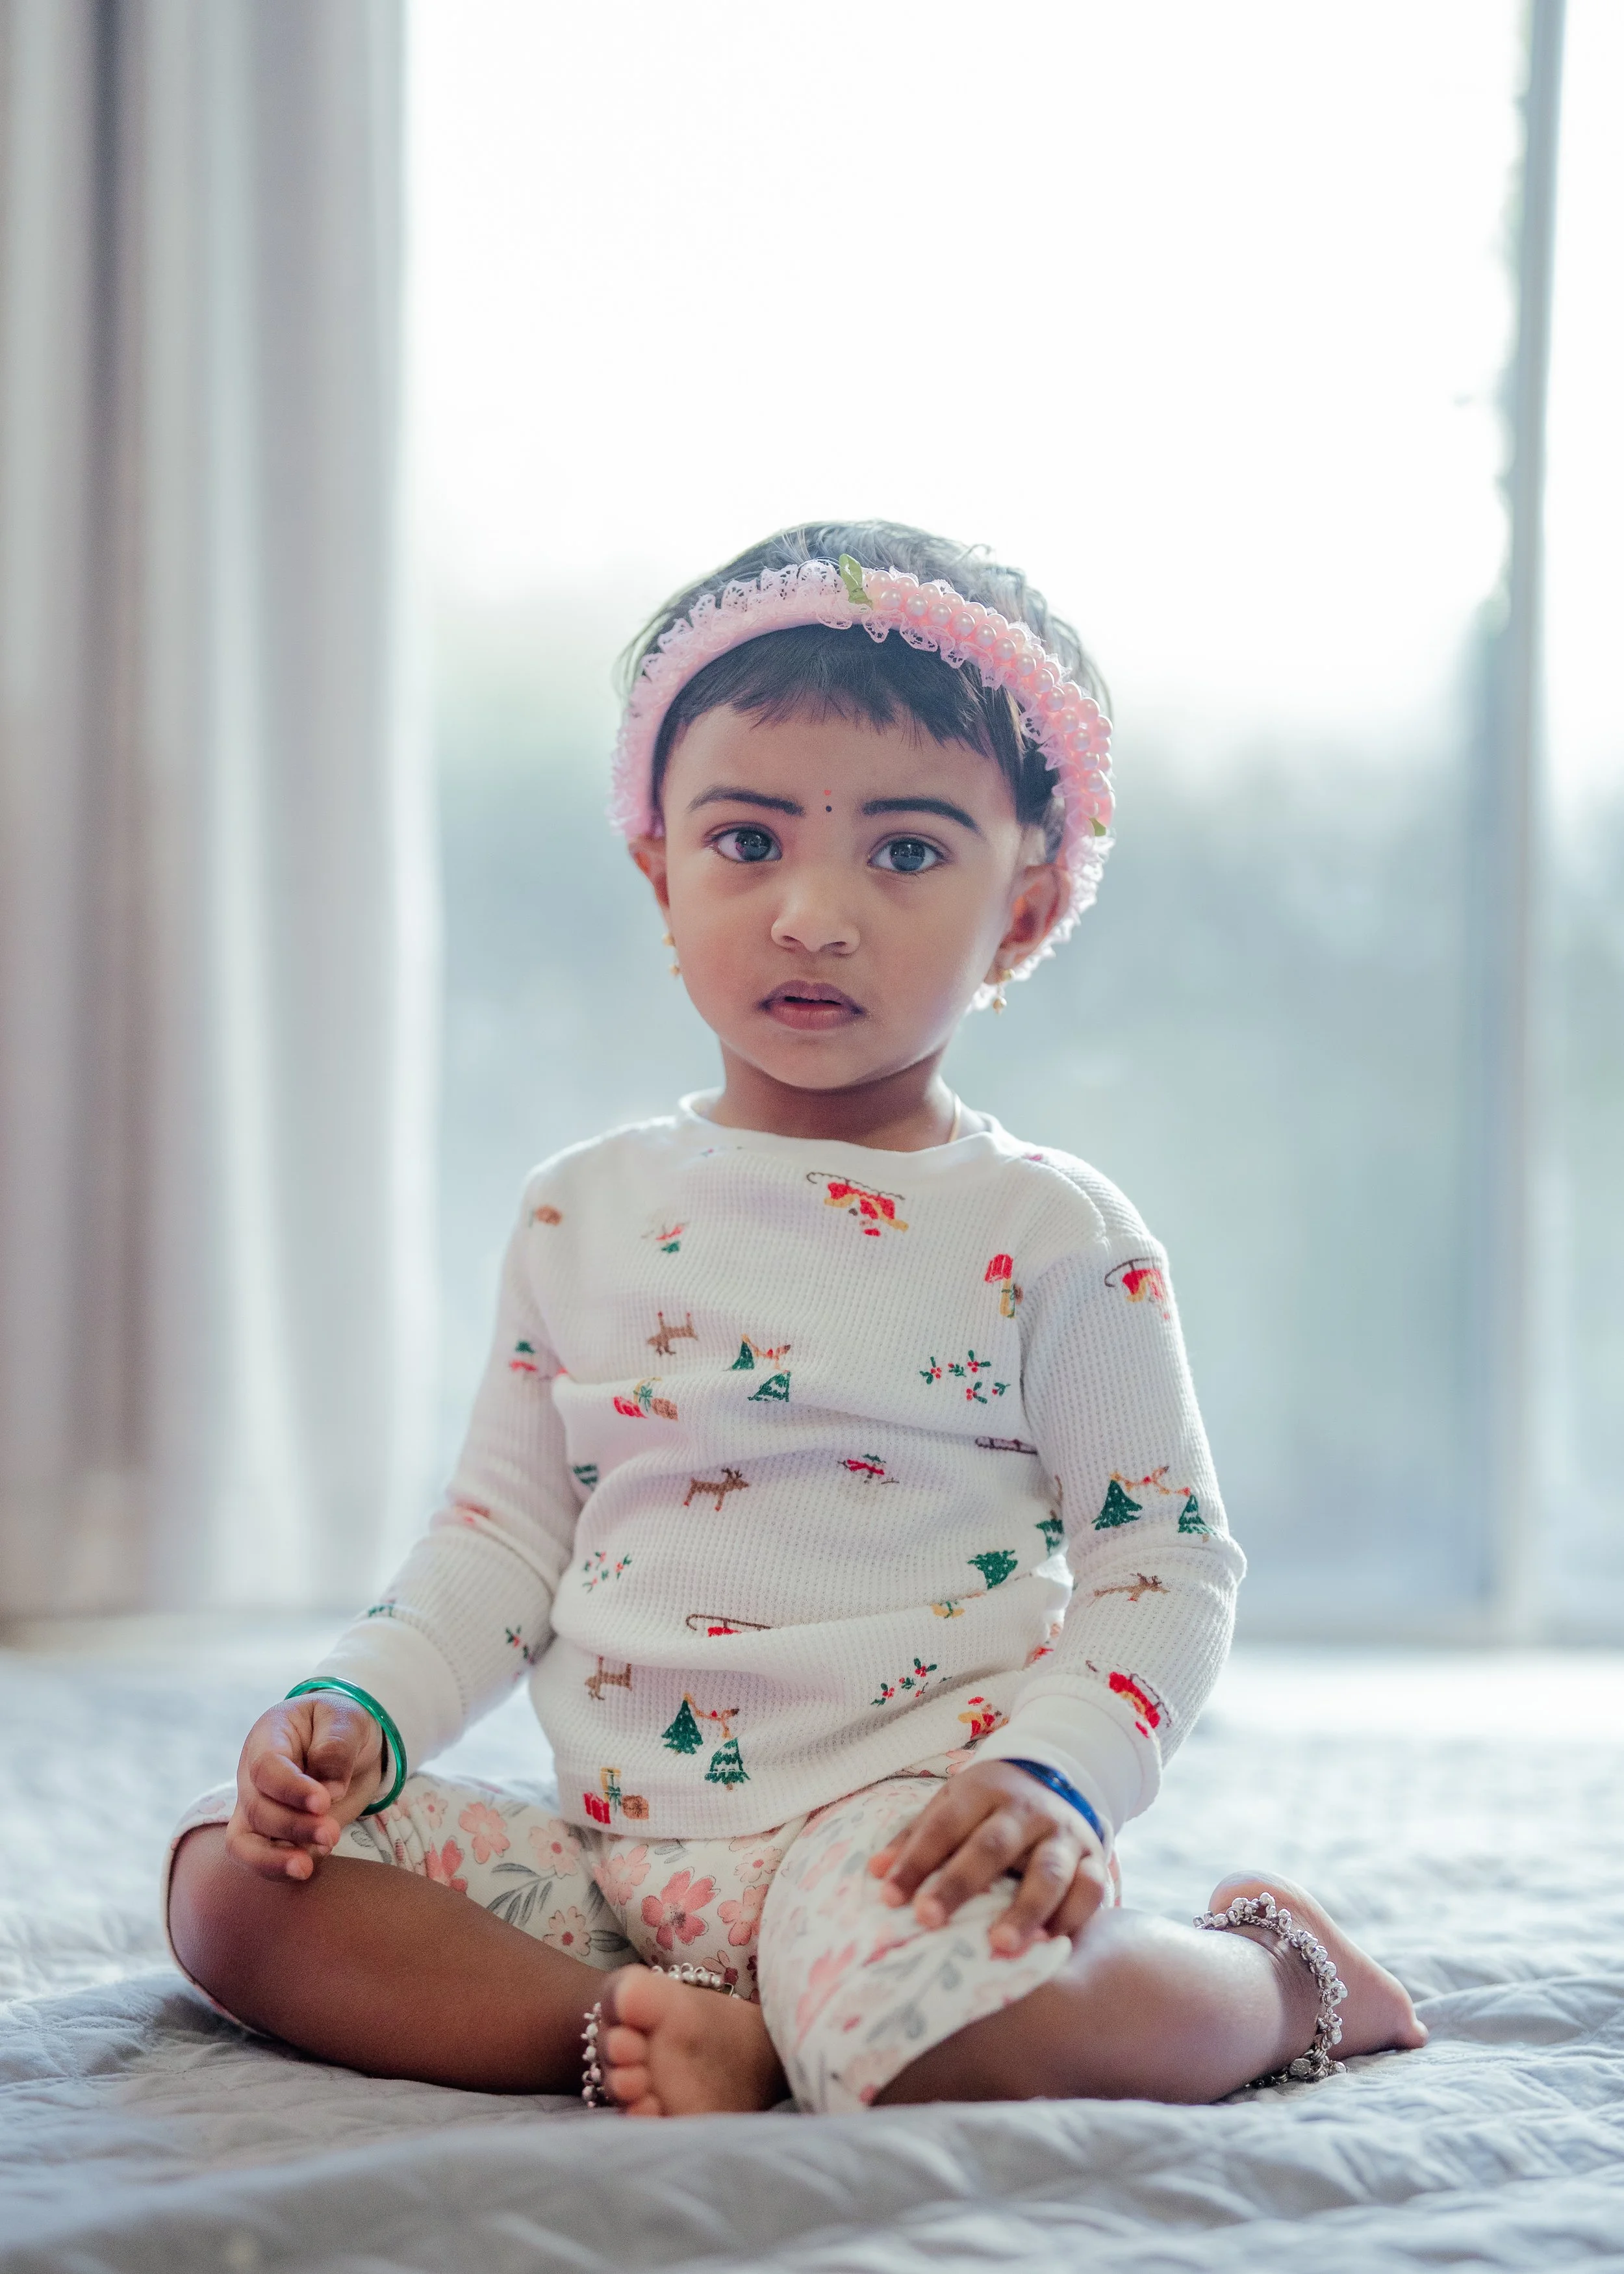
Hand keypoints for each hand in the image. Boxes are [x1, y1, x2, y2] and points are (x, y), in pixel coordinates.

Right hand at [225, 1695, 385, 1880]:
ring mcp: (258, 1807)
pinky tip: (310, 1866)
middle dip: (292, 1827)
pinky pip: (263, 1859)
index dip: (290, 1789)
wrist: (348, 1745)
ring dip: (274, 1859)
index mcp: (269, 1737)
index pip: (266, 1768)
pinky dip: (282, 1869)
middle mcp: (253, 1775)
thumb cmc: (342, 1725)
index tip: (323, 1802)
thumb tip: (329, 1791)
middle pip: (256, 1809)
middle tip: (331, 1834)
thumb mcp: (348, 1721)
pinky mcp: (272, 1834)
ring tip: (306, 1869)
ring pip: (244, 1843)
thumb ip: (337, 1749)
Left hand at [867, 1760, 1109, 1956]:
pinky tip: (1050, 1945)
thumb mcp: (953, 1805)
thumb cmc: (989, 1807)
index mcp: (983, 1791)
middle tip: (929, 1920)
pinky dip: (1072, 1916)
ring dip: (1024, 1909)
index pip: (944, 1824)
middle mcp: (1026, 1810)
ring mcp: (1063, 1834)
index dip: (915, 1860)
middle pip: (992, 1845)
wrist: (1057, 1779)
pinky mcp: (1095, 1858)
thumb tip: (875, 1872)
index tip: (888, 1896)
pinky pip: (1091, 1888)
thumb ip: (916, 1837)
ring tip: (1000, 1947)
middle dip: (959, 1884)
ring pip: (1047, 1870)